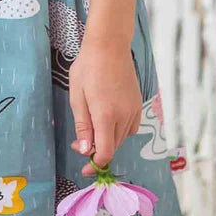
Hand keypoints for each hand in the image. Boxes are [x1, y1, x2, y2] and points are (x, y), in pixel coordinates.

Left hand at [68, 36, 142, 176]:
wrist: (109, 46)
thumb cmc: (87, 68)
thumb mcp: (77, 96)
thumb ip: (83, 126)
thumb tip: (85, 151)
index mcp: (106, 115)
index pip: (105, 153)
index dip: (95, 165)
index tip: (85, 169)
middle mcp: (124, 116)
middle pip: (113, 147)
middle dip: (96, 151)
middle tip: (79, 143)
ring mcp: (134, 110)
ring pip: (122, 138)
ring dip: (107, 141)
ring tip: (91, 128)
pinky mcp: (138, 104)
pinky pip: (131, 127)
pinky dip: (119, 132)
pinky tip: (108, 121)